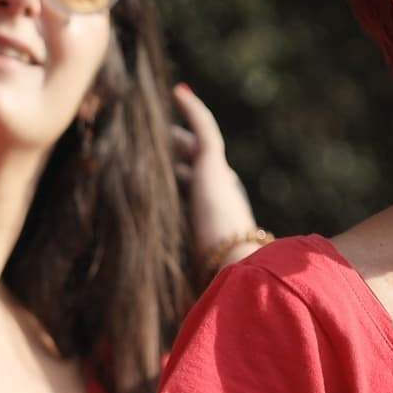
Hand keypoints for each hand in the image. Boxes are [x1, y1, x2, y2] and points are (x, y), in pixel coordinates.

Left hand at [172, 83, 261, 265]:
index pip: (200, 186)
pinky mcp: (214, 163)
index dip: (183, 173)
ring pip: (197, 143)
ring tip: (157, 116)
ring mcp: (221, 173)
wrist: (235, 261)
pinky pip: (203, 126)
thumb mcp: (199, 264)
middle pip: (197, 161)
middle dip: (178, 151)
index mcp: (222, 209)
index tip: (170, 169)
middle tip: (158, 138)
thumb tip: (185, 299)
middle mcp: (225, 187)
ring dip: (176, 132)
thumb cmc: (220, 270)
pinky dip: (192, 109)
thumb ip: (194, 266)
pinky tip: (178, 92)